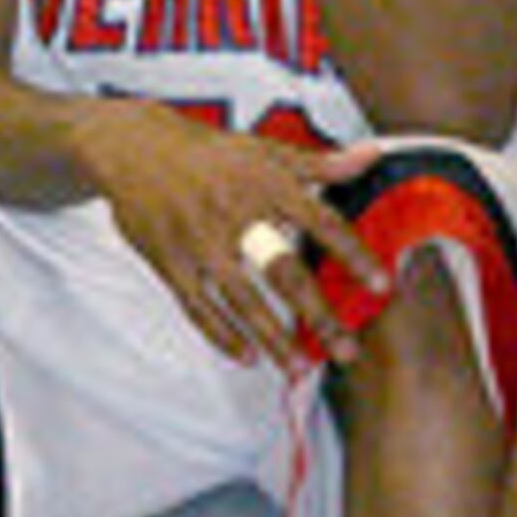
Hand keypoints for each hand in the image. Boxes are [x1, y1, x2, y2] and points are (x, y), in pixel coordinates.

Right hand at [75, 103, 388, 371]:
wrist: (134, 148)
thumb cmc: (209, 153)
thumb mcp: (266, 150)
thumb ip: (321, 163)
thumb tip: (372, 156)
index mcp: (266, 185)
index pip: (321, 223)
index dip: (354, 255)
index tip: (381, 286)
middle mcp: (235, 215)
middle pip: (283, 271)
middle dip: (318, 314)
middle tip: (346, 350)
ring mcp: (199, 242)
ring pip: (241, 299)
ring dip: (272, 337)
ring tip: (298, 368)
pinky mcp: (169, 262)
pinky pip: (198, 307)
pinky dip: (221, 334)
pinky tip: (247, 357)